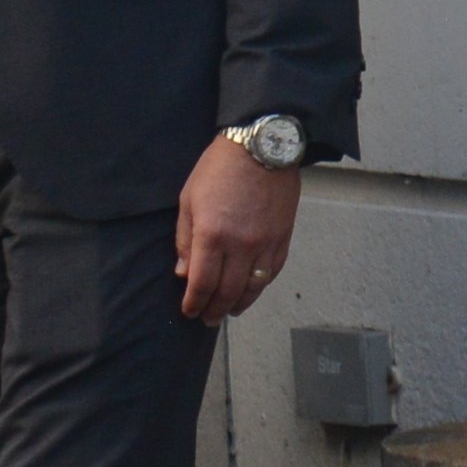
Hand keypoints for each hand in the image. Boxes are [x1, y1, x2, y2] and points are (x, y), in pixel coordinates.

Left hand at [175, 134, 301, 328]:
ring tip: (227, 311)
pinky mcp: (283, 240)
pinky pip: (271, 274)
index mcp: (212, 235)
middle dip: (214, 310)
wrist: (262, 148)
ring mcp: (265, 245)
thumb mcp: (189, 200)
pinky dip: (259, 287)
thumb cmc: (219, 169)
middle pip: (227, 292)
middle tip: (206, 319)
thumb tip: (184, 272)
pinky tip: (249, 291)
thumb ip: (185, 240)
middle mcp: (241, 246)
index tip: (189, 311)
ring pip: (253, 288)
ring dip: (238, 304)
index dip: (194, 303)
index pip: (202, 283)